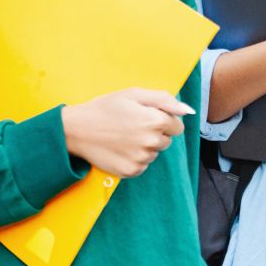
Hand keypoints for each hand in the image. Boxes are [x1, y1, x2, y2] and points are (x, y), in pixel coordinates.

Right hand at [62, 88, 190, 178]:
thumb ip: (165, 100)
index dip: (163, 119)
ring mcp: (141, 159)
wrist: (77, 129)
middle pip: (167, 140)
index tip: (147, 116)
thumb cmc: (106, 107)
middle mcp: (151, 142)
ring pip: (155, 153)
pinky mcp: (131, 171)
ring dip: (145, 146)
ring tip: (124, 136)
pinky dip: (135, 158)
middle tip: (133, 125)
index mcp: (154, 121)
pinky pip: (143, 165)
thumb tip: (188, 111)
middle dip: (155, 132)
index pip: (177, 125)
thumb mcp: (134, 94)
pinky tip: (121, 148)